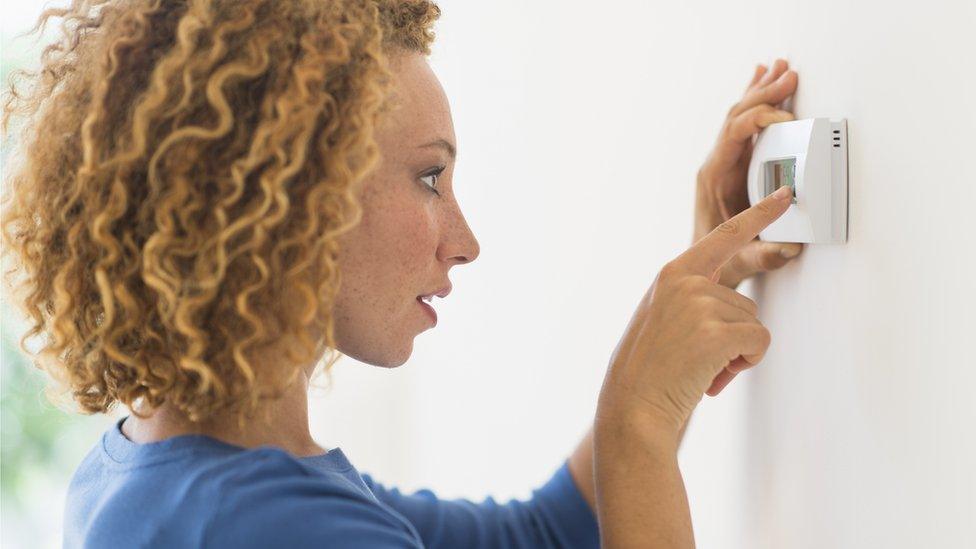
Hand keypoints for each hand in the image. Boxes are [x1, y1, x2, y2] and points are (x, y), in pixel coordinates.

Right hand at [598, 185, 793, 435]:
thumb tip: (729, 303)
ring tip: (701, 367)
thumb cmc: (648, 368)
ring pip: (753, 323)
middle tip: (699, 358)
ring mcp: (700, 303)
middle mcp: (686, 280)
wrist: (633, 404)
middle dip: (733, 336)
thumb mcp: (662, 316)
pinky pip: (759, 342)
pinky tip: (715, 374)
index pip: (724, 237)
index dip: (759, 215)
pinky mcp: (716, 331)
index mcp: (673, 273)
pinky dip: (745, 362)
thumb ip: (689, 297)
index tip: (784, 196)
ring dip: (736, 352)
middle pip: (745, 302)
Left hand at [693, 59, 803, 289]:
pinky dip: (757, 103)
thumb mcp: (742, 261)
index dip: (759, 120)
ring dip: (762, 91)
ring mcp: (725, 163)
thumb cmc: (717, 261)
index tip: (786, 119)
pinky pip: (746, 127)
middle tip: (789, 75)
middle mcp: (716, 163)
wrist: (703, 267)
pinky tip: (762, 80)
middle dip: (764, 93)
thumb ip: (764, 256)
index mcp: (713, 176)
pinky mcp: (736, 166)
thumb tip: (790, 248)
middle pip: (737, 116)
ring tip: (780, 67)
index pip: (734, 134)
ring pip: (741, 116)